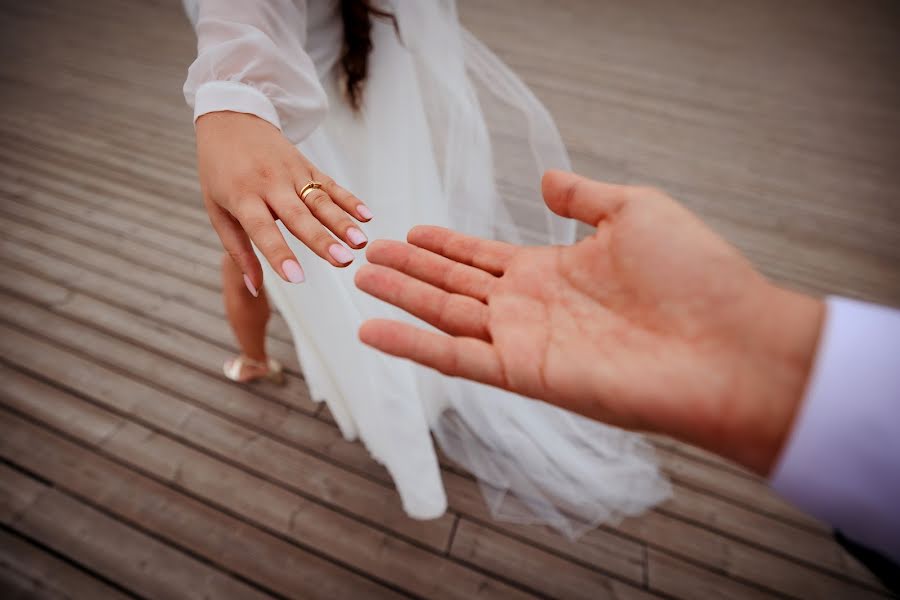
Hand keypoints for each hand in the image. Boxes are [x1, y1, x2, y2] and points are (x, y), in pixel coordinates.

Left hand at [196, 111, 372, 290]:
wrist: (230, 118)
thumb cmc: (219, 171)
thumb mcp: (217, 210)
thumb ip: (238, 251)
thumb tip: (255, 289)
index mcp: (242, 197)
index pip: (262, 230)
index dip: (279, 254)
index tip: (296, 278)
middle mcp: (269, 183)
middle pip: (299, 216)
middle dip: (322, 240)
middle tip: (343, 261)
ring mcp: (292, 172)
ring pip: (320, 200)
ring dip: (343, 222)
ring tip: (360, 243)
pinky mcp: (307, 165)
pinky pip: (331, 185)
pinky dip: (350, 200)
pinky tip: (367, 216)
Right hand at [354, 170, 823, 474]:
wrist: (728, 346)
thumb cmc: (695, 276)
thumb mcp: (635, 211)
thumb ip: (583, 197)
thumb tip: (547, 179)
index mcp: (553, 269)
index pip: (483, 255)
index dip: (445, 243)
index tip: (409, 230)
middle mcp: (531, 305)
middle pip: (454, 283)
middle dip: (410, 267)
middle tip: (367, 252)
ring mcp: (525, 340)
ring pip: (445, 314)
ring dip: (401, 296)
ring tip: (360, 276)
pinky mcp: (524, 374)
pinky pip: (455, 357)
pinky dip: (412, 344)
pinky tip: (373, 328)